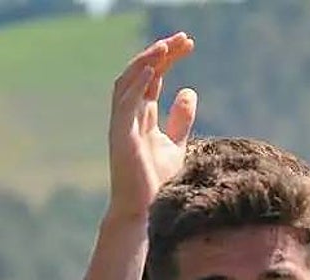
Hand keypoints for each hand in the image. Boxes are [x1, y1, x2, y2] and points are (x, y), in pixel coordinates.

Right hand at [107, 32, 197, 221]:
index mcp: (140, 116)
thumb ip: (180, 120)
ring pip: (127, 83)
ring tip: (166, 46)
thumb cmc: (157, 182)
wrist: (146, 211)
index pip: (152, 77)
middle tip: (182, 38)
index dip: (167, 58)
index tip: (188, 44)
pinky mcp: (120, 137)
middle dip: (159, 53)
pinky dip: (136, 83)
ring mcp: (122, 125)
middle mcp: (128, 116)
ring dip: (146, 61)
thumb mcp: (176, 145)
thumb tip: (189, 91)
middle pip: (140, 74)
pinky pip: (124, 103)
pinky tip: (153, 69)